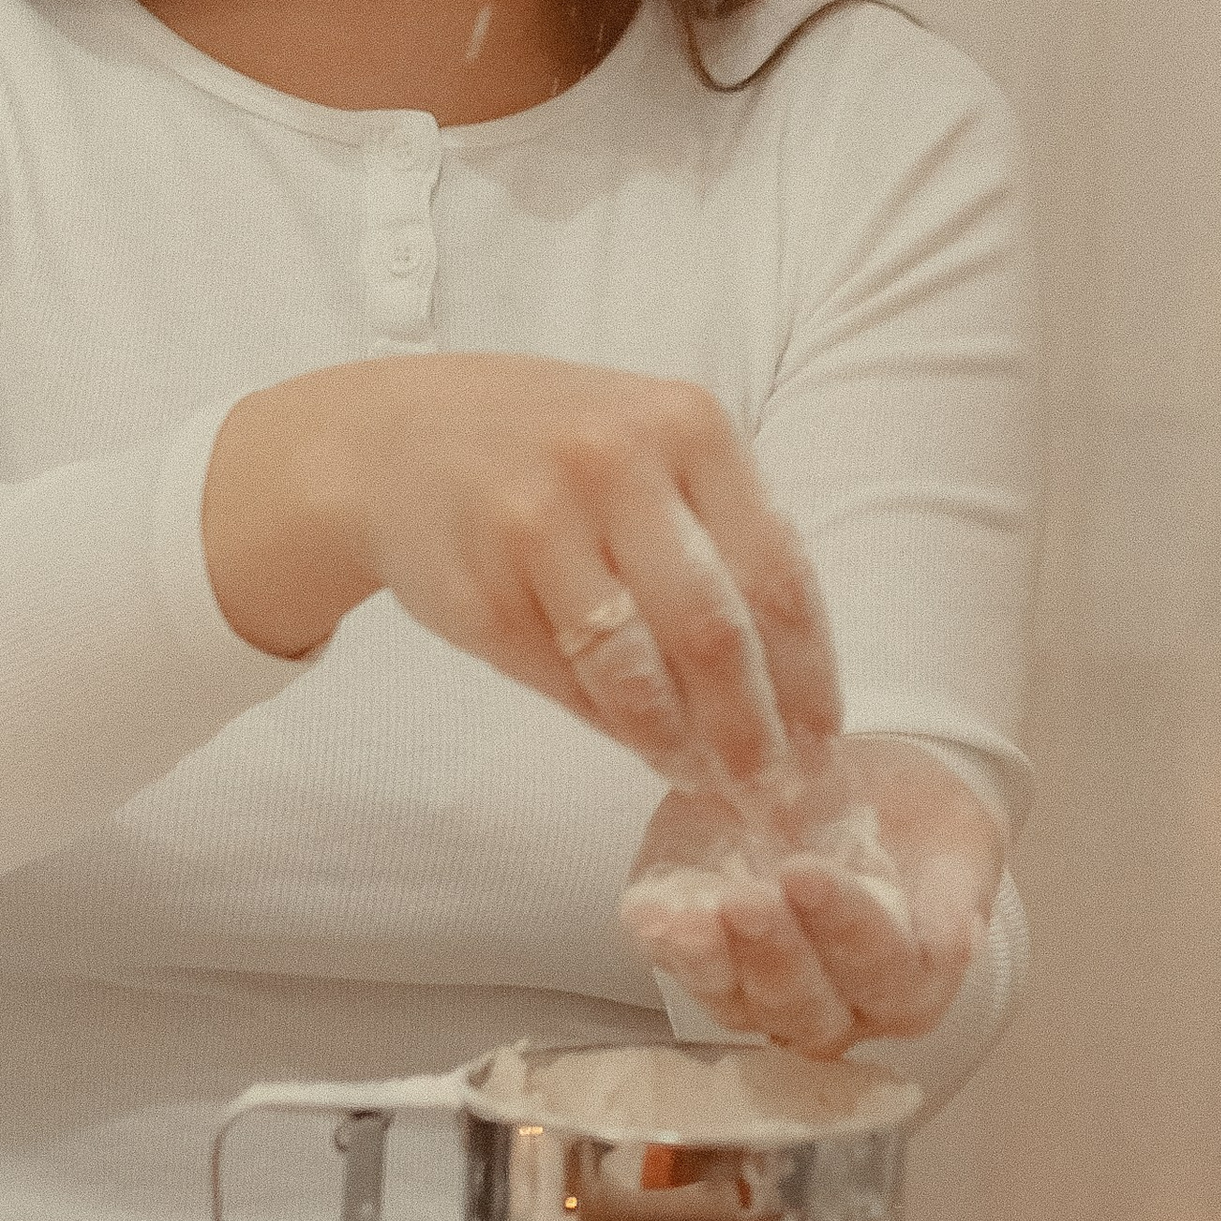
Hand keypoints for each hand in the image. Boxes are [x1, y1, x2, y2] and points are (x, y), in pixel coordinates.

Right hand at [202, 353, 840, 802]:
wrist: (395, 441)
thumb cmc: (554, 454)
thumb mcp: (650, 451)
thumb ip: (722, 536)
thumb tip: (793, 681)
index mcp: (688, 425)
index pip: (778, 573)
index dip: (809, 673)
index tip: (826, 741)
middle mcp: (616, 464)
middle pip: (714, 632)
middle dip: (753, 731)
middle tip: (775, 794)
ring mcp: (539, 525)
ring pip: (635, 671)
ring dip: (680, 745)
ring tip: (708, 782)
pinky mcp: (479, 589)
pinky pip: (566, 684)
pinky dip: (612, 727)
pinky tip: (641, 746)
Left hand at [618, 738, 1002, 1055]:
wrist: (868, 795)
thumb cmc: (921, 823)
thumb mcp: (961, 840)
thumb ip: (956, 893)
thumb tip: (956, 941)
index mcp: (908, 987)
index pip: (882, 973)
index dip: (846, 929)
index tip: (808, 873)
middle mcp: (835, 1010)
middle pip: (804, 1007)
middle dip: (774, 955)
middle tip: (747, 898)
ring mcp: (761, 993)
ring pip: (736, 1002)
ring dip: (711, 963)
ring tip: (691, 916)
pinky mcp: (706, 960)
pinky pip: (680, 970)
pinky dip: (664, 946)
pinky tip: (651, 916)